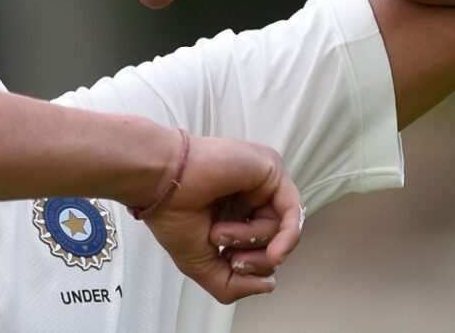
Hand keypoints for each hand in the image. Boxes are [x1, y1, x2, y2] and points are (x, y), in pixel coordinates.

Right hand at [141, 136, 302, 303]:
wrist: (160, 182)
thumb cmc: (171, 214)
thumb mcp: (201, 266)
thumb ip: (233, 285)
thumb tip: (268, 285)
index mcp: (232, 215)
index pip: (261, 249)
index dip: (250, 267)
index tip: (226, 264)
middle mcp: (249, 198)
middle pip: (276, 241)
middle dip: (256, 260)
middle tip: (229, 256)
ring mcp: (260, 183)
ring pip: (282, 229)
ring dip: (250, 241)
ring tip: (219, 231)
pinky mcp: (270, 169)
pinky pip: (293, 212)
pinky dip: (287, 238)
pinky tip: (275, 253)